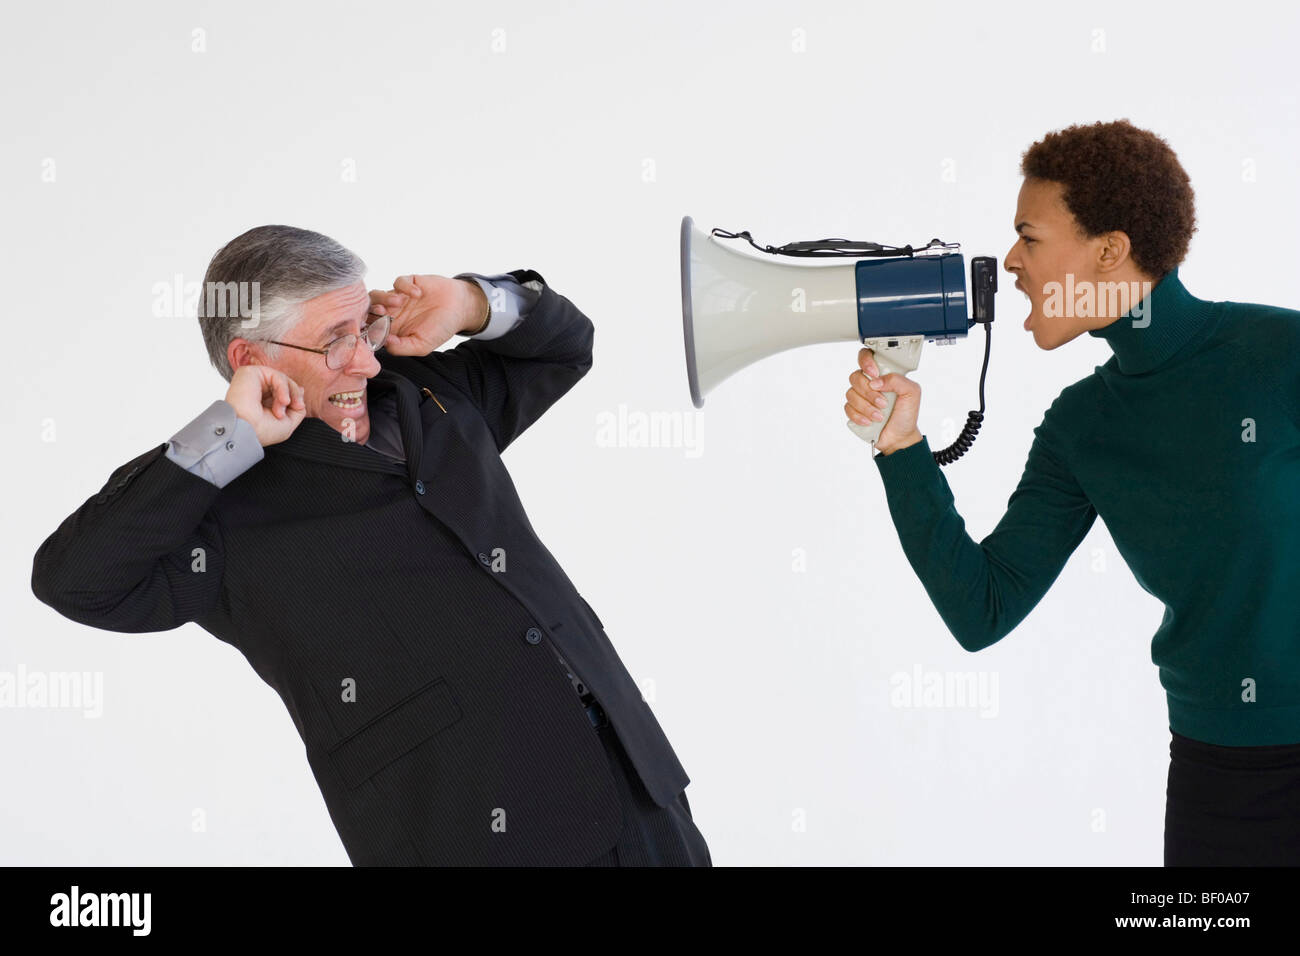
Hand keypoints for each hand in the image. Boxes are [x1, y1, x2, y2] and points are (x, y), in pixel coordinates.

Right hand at [225, 365, 305, 445]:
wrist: (245, 430)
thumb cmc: (262, 431)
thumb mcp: (288, 423)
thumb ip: (298, 409)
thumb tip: (301, 391)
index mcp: (264, 402)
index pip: (284, 392)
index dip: (295, 396)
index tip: (299, 405)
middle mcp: (258, 391)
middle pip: (286, 384)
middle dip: (295, 396)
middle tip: (296, 407)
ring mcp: (254, 381)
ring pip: (283, 380)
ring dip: (289, 395)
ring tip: (281, 410)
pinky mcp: (251, 373)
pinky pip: (277, 376)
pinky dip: (284, 388)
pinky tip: (283, 400)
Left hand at [365, 274, 488, 357]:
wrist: (460, 308)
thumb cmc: (441, 328)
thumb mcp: (423, 345)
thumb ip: (402, 348)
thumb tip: (384, 342)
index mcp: (391, 331)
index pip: (371, 330)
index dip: (368, 330)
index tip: (376, 331)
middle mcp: (391, 314)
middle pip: (369, 311)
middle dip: (372, 312)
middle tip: (383, 313)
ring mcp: (397, 298)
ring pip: (377, 295)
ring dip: (384, 298)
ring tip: (400, 302)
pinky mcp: (407, 283)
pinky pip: (397, 282)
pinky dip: (405, 287)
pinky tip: (419, 293)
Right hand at [845, 347, 922, 453]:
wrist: (900, 438)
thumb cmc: (906, 414)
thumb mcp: (912, 393)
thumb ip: (897, 380)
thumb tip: (877, 381)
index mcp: (882, 374)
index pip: (866, 357)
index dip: (866, 362)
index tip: (874, 373)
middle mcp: (869, 383)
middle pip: (855, 377)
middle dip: (869, 392)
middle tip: (883, 403)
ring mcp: (860, 397)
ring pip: (851, 394)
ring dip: (866, 407)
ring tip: (879, 415)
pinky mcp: (854, 411)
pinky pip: (848, 408)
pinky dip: (859, 416)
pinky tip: (870, 421)